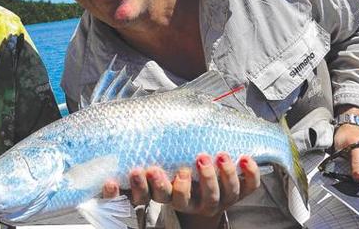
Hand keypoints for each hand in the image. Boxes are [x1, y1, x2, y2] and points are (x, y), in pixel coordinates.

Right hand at [102, 153, 260, 227]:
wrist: (205, 193)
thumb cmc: (175, 173)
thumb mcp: (156, 171)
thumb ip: (140, 166)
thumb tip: (110, 163)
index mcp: (169, 197)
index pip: (154, 196)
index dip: (147, 187)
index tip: (144, 169)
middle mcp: (191, 203)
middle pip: (185, 200)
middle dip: (184, 184)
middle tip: (182, 168)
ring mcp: (216, 199)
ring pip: (217, 194)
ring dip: (217, 176)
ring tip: (216, 155)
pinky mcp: (237, 193)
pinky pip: (247, 188)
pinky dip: (248, 174)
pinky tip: (244, 157)